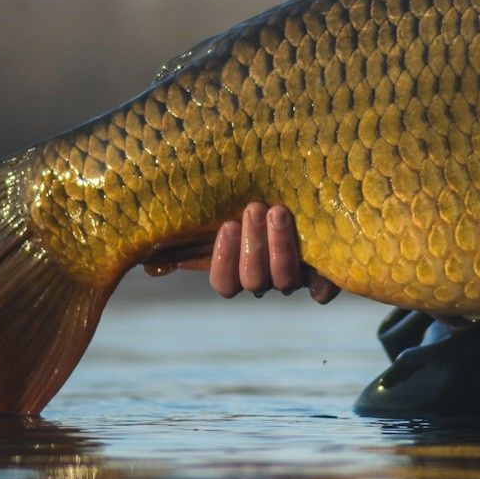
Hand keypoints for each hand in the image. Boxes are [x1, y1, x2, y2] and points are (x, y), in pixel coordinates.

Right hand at [174, 201, 340, 302]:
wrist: (302, 189)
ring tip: (279, 210)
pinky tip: (318, 253)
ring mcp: (296, 278)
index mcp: (239, 270)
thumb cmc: (254, 195)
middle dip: (254, 245)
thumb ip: (192, 226)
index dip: (224, 260)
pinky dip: (322, 279)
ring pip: (284, 280)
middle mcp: (266, 278)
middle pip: (254, 281)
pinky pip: (324, 289)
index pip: (225, 283)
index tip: (227, 225)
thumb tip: (152, 253)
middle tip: (255, 207)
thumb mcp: (223, 205)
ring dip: (280, 246)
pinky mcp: (326, 274)